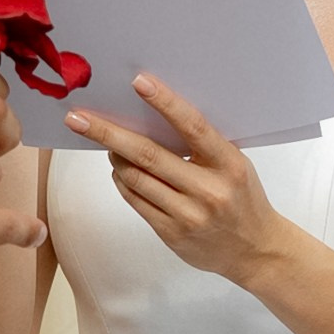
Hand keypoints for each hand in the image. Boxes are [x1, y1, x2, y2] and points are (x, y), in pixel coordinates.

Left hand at [64, 72, 285, 285]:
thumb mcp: (234, 165)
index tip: (138, 82)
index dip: (165, 102)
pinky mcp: (172, 233)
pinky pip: (135, 201)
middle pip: (149, 155)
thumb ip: (203, 145)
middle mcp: (209, 190)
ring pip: (135, 178)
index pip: (193, 126)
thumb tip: (153, 115)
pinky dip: (123, 181)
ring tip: (109, 144)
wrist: (256, 251)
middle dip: (108, 134)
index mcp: (229, 164)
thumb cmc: (242, 198)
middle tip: (77, 118)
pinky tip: (121, 169)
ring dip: (115, 157)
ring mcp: (188, 215)